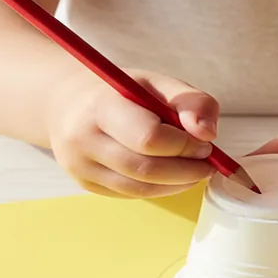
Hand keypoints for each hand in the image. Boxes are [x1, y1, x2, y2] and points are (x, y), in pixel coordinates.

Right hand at [47, 70, 220, 197]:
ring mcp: (80, 166)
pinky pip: (131, 194)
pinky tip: (171, 176)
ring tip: (194, 171)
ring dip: (176, 184)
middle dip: (186, 171)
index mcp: (101, 106)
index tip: (205, 144)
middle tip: (207, 164)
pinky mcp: (85, 184)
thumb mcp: (157, 83)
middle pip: (145, 169)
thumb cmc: (122, 93)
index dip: (184, 145)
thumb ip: (191, 102)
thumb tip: (208, 134)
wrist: (68, 103)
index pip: (148, 138)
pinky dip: (159, 189)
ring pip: (140, 189)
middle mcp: (83, 139)